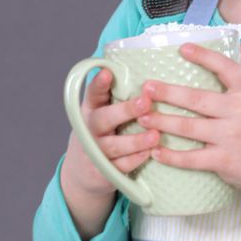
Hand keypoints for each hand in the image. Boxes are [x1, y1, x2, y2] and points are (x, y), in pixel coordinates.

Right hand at [63, 68, 158, 197]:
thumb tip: (148, 68)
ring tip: (155, 135)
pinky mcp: (103, 171)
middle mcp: (90, 129)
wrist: (86, 169)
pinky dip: (135, 160)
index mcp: (92, 109)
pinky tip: (150, 153)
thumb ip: (119, 94)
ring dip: (135, 140)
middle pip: (103, 119)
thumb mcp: (105, 110)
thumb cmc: (105, 131)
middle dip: (124, 111)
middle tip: (145, 102)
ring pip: (114, 146)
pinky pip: (120, 166)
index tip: (108, 73)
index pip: (92, 93)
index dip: (99, 83)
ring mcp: (95, 151)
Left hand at [140, 42, 240, 195]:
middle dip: (168, 93)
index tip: (183, 48)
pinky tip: (155, 151)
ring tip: (143, 118)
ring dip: (162, 122)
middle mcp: (240, 112)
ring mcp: (232, 138)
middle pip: (197, 99)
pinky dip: (172, 156)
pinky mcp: (225, 161)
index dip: (204, 56)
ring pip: (189, 128)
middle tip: (146, 87)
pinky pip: (192, 158)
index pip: (226, 68)